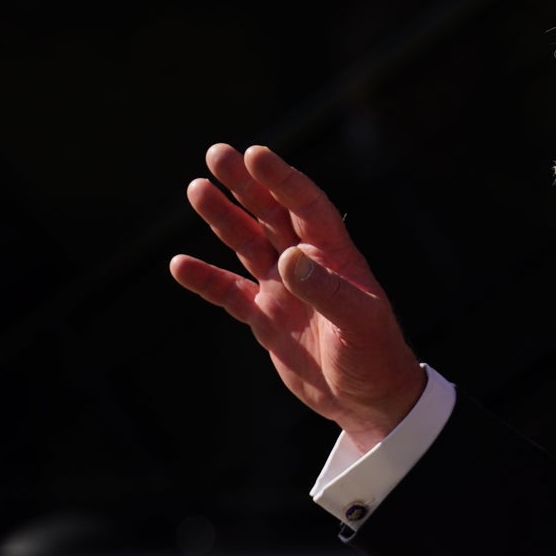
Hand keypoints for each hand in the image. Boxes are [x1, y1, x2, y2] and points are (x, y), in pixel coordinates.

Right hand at [170, 144, 424, 448]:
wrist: (368, 401)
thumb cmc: (375, 357)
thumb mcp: (358, 323)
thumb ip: (324, 290)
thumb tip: (287, 258)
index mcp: (335, 256)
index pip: (306, 207)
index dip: (282, 180)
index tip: (255, 154)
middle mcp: (305, 265)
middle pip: (270, 214)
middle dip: (245, 184)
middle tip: (217, 153)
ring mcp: (283, 290)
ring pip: (247, 244)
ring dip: (223, 218)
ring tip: (197, 189)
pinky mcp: (265, 318)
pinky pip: (229, 292)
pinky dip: (206, 280)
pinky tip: (180, 265)